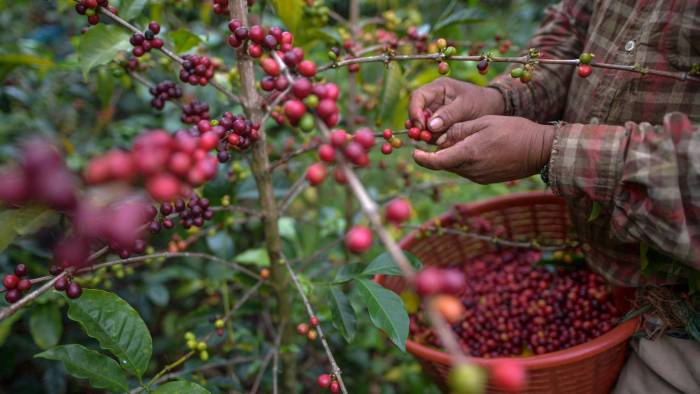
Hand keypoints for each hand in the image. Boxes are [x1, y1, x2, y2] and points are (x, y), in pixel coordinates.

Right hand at [408, 77, 504, 133]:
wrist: (493, 108)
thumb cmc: (481, 102)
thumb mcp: (466, 106)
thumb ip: (448, 115)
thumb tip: (430, 126)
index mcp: (438, 88)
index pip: (417, 97)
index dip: (414, 111)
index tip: (420, 126)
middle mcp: (433, 98)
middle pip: (415, 111)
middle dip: (417, 125)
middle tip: (421, 137)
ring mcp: (434, 111)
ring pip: (420, 123)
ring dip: (421, 132)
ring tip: (428, 140)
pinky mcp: (438, 123)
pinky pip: (428, 130)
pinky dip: (429, 137)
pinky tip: (434, 142)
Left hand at [412, 116, 554, 183]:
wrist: (540, 150)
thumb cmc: (514, 131)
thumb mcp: (483, 123)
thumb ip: (458, 131)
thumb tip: (437, 138)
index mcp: (469, 154)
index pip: (436, 162)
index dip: (422, 159)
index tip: (413, 152)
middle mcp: (471, 170)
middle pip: (444, 164)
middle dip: (436, 153)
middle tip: (434, 137)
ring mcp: (478, 177)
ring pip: (454, 166)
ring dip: (451, 155)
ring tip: (459, 139)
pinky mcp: (484, 179)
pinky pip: (466, 170)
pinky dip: (462, 159)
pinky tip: (472, 147)